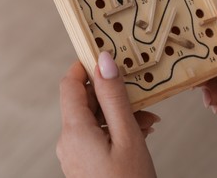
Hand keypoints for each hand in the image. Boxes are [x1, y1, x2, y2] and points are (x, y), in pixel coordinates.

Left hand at [56, 52, 157, 177]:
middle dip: (112, 94)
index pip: (69, 84)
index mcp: (75, 130)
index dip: (84, 65)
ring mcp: (75, 152)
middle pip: (85, 101)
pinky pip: (97, 134)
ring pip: (95, 118)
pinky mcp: (83, 161)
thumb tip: (102, 61)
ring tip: (147, 118)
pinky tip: (139, 131)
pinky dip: (116, 128)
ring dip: (119, 112)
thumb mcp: (127, 135)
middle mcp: (69, 140)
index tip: (105, 54)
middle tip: (139, 94)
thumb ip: (113, 96)